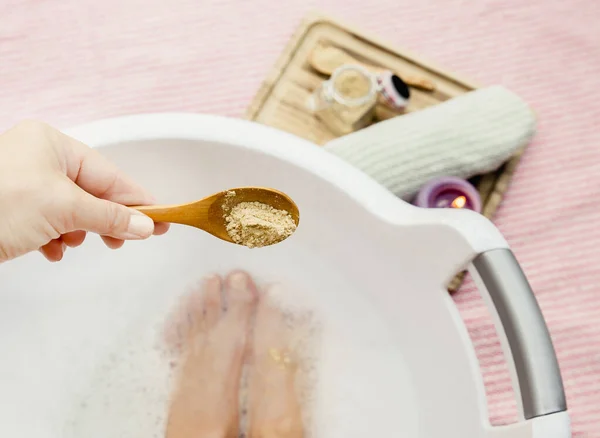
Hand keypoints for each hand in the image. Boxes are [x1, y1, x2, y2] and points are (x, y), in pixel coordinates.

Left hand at [0, 120, 168, 262]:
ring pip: (71, 209)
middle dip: (106, 219)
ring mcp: (24, 182)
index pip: (109, 174)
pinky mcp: (12, 207)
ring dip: (78, 230)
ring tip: (75, 243)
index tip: (162, 219)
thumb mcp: (64, 208)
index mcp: (53, 143)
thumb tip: (147, 226)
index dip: (137, 200)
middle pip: (91, 191)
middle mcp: (39, 158)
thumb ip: (111, 216)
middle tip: (125, 240)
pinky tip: (52, 249)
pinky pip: (48, 220)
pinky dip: (56, 237)